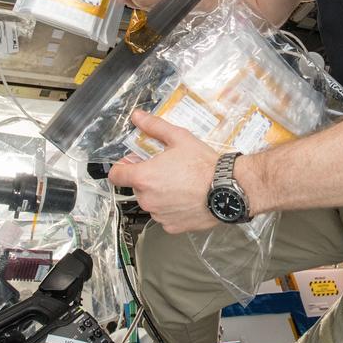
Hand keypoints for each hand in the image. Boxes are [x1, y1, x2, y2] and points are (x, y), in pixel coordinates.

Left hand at [108, 109, 219, 233]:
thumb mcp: (179, 138)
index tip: (134, 163)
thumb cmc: (203, 165)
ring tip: (181, 183)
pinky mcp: (172, 226)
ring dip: (160, 194)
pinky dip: (172, 208)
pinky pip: (165, 216)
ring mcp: (159, 215)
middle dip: (148, 178)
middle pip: (137, 187)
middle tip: (167, 169)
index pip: (116, 175)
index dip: (123, 167)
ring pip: (152, 202)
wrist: (227, 188)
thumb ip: (154, 127)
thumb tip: (138, 117)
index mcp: (144, 177)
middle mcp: (147, 199)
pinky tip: (187, 197)